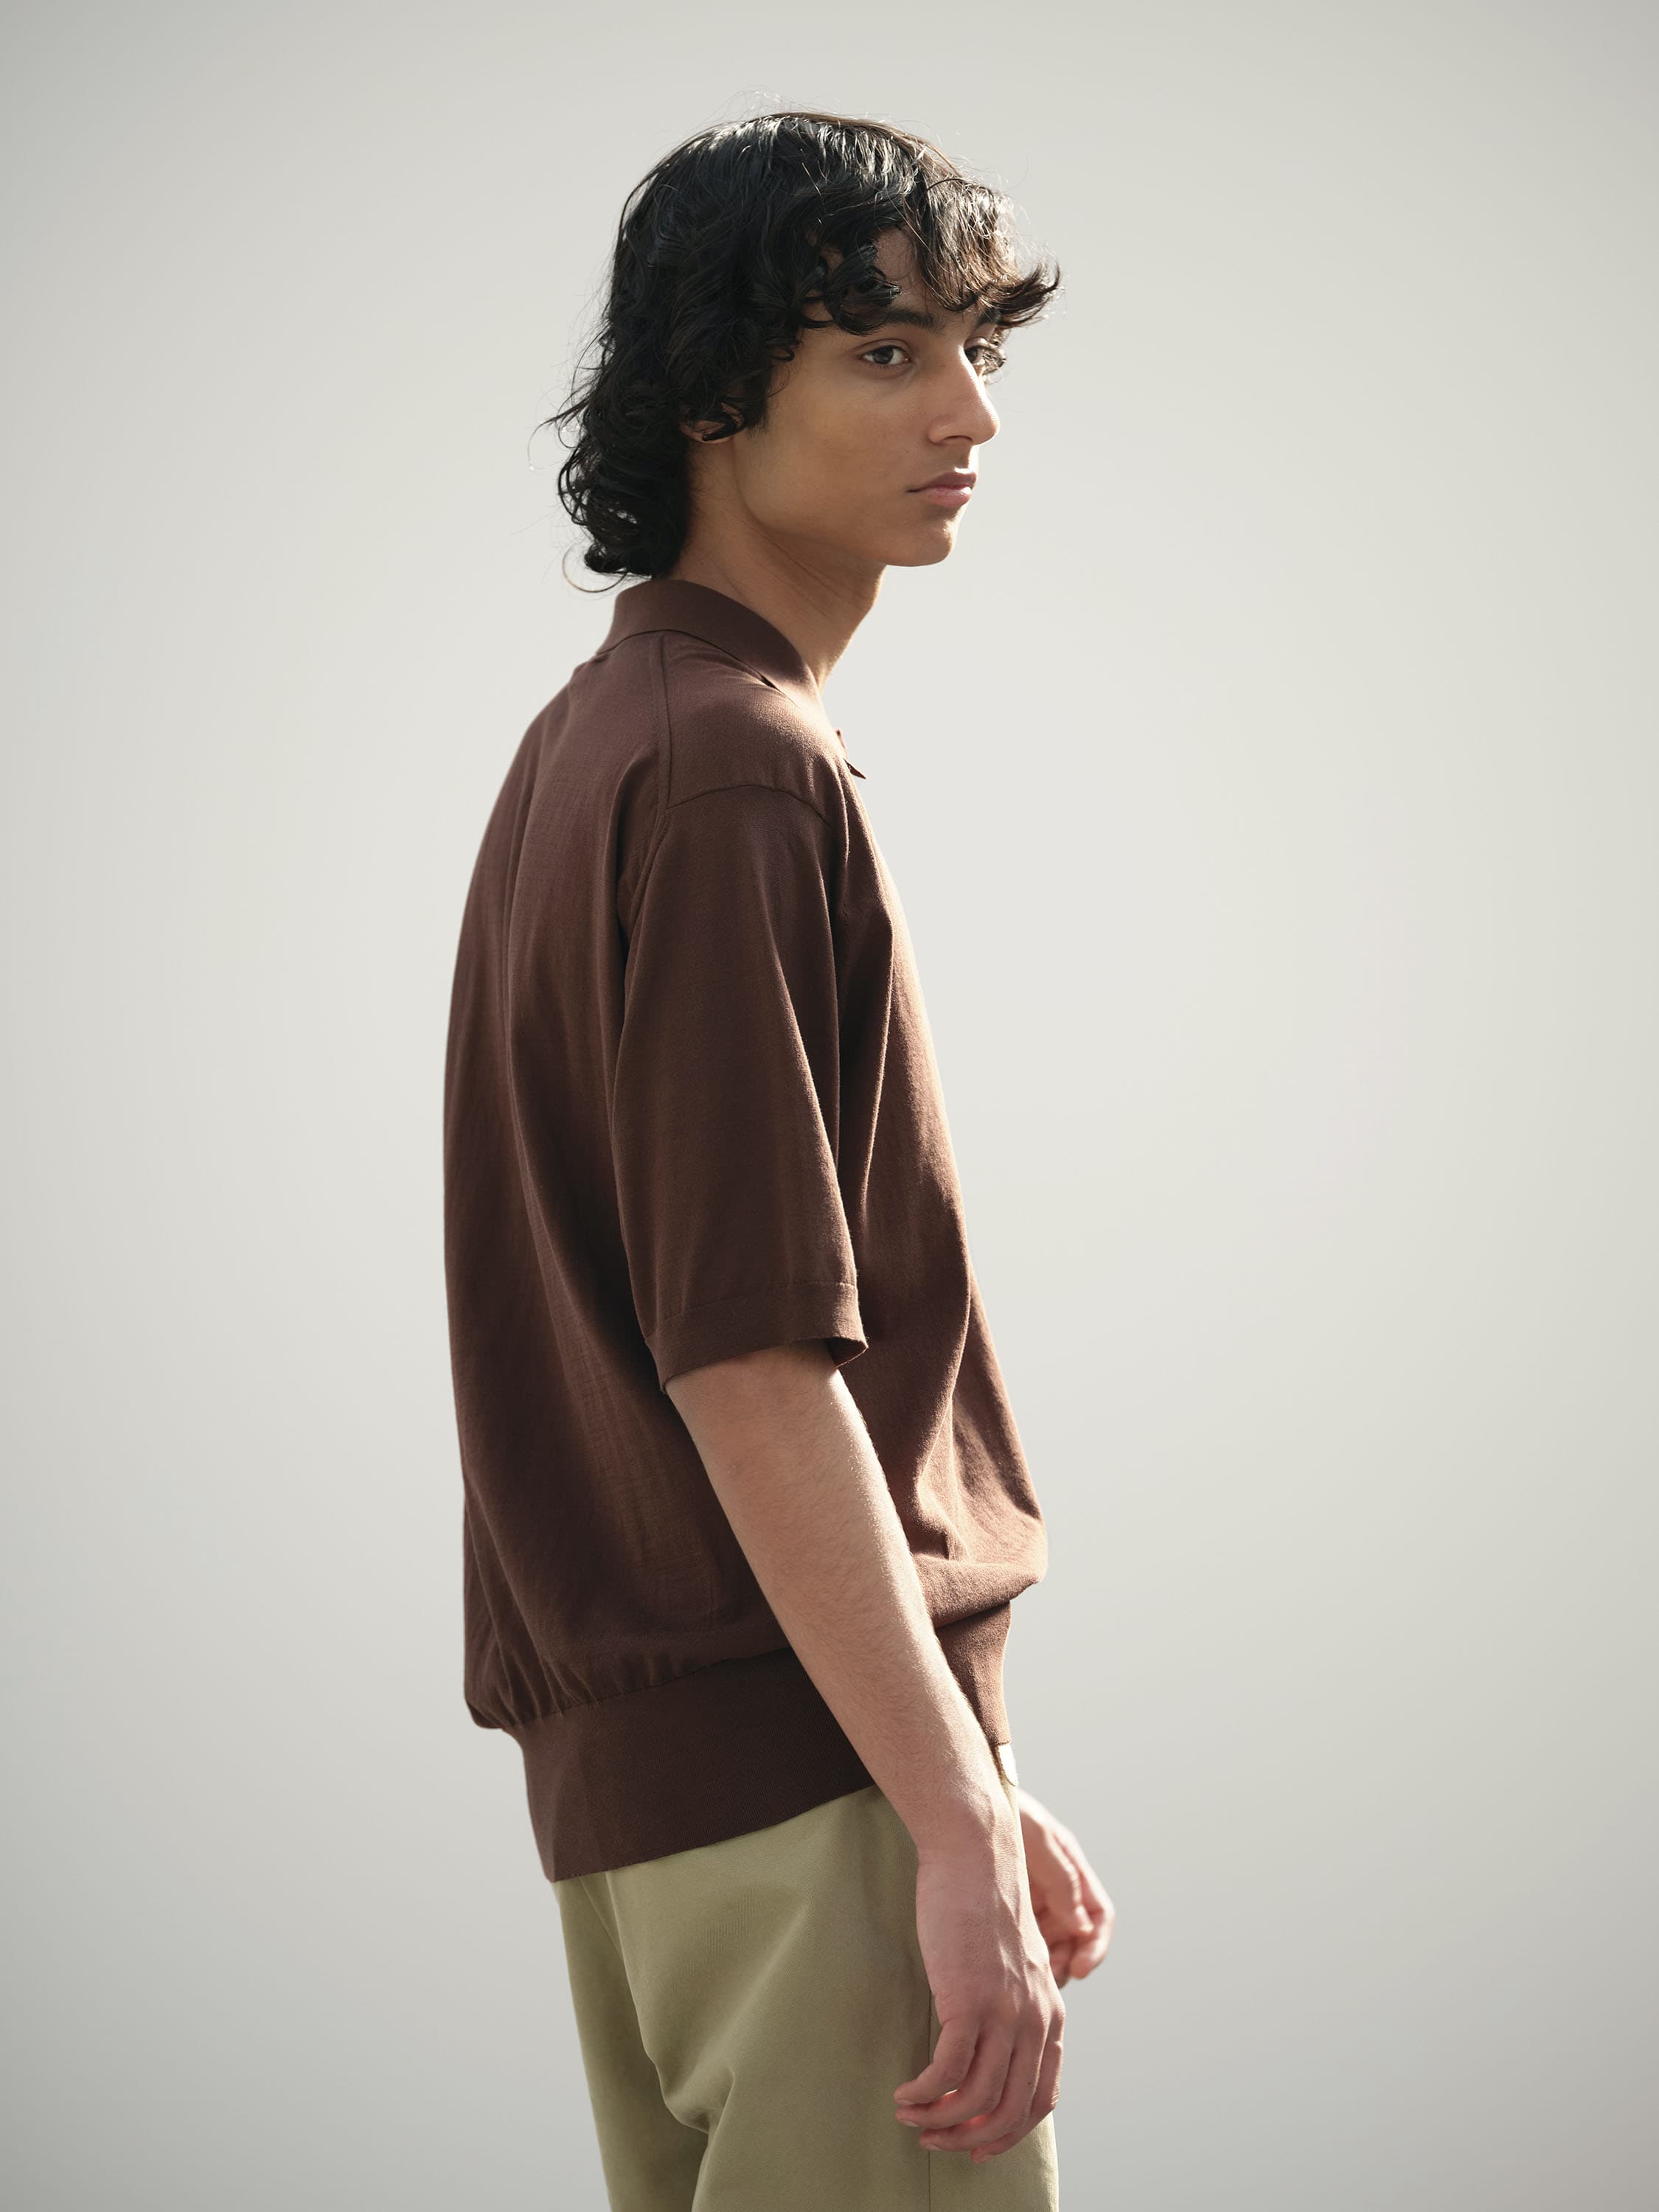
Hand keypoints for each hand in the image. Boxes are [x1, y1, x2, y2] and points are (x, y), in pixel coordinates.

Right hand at [893, 1803, 1065, 2163]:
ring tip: (910, 2117)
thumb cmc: (984, 1904)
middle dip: (969, 2139)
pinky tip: (904, 2093)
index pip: (1040, 2099)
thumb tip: (990, 2048)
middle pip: (1010, 2111)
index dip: (1009, 2133)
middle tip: (935, 2141)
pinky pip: (947, 2072)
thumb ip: (1014, 2005)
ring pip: (977, 2100)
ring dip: (939, 2121)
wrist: (974, 1855)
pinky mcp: (968, 2000)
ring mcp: (1004, 2012)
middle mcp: (1035, 2020)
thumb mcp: (1015, 1963)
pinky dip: (924, 2095)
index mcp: (1050, 2014)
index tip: (977, 2146)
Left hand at [1015, 1787, 1113, 1987]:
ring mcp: (1030, 1898)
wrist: (954, 1805)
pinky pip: (1023, 1939)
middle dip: (1067, 1962)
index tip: (1080, 1969)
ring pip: (1050, 1944)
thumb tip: (1081, 1928)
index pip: (1098, 1915)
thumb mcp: (1035, 1838)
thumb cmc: (997, 1811)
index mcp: (1070, 1868)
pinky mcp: (1005, 1906)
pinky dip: (1022, 1956)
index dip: (1095, 1946)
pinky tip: (1005, 1965)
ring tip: (1026, 1977)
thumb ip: (1062, 1879)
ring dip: (1046, 1965)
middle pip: (1075, 1938)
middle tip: (1047, 1980)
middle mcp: (1055, 1887)